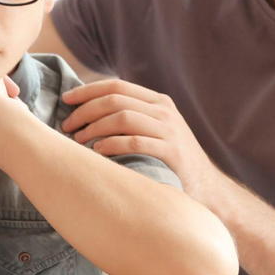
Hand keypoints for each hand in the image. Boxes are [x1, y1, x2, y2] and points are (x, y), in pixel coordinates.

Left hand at [60, 79, 210, 184]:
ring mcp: (170, 130)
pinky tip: (97, 151)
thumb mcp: (155, 130)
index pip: (116, 86)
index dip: (87, 90)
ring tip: (78, 139)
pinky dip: (111, 144)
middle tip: (66, 125)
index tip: (66, 100)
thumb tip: (86, 112)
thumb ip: (131, 117)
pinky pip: (134, 141)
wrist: (207, 189)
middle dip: (85, 110)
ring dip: (94, 127)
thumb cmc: (169, 161)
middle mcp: (164, 111)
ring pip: (122, 117)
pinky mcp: (172, 152)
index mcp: (158, 101)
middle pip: (115, 100)